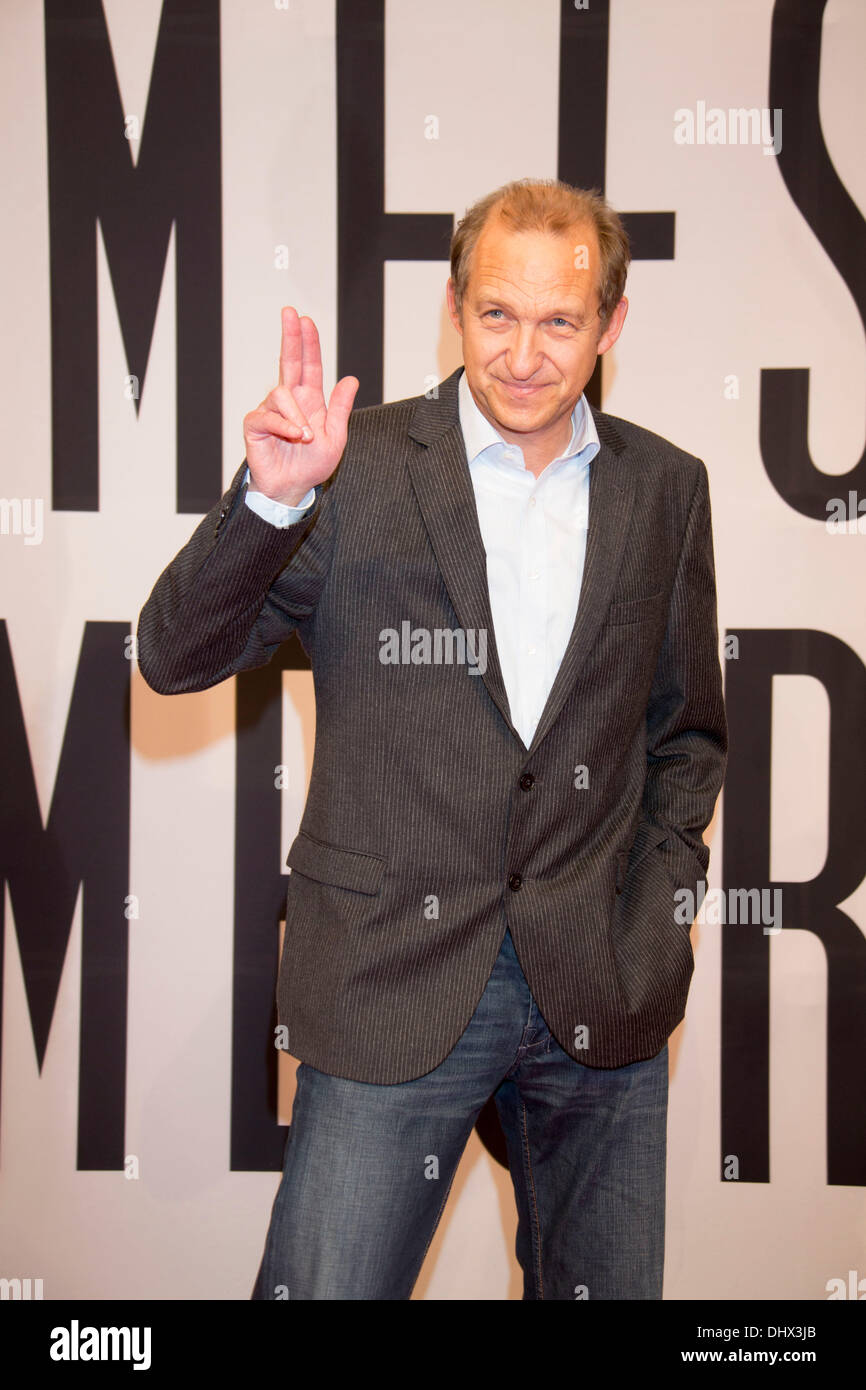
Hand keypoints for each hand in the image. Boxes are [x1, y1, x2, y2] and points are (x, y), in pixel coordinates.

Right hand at [242, 306, 358, 506]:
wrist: (292, 488)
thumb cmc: (311, 465)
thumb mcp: (335, 438)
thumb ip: (341, 409)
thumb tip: (351, 379)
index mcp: (309, 400)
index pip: (308, 365)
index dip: (308, 343)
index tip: (305, 320)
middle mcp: (289, 401)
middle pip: (289, 361)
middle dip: (290, 337)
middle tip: (290, 313)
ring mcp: (271, 411)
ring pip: (281, 394)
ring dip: (297, 416)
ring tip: (306, 437)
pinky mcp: (256, 425)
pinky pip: (268, 416)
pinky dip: (284, 426)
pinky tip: (295, 436)